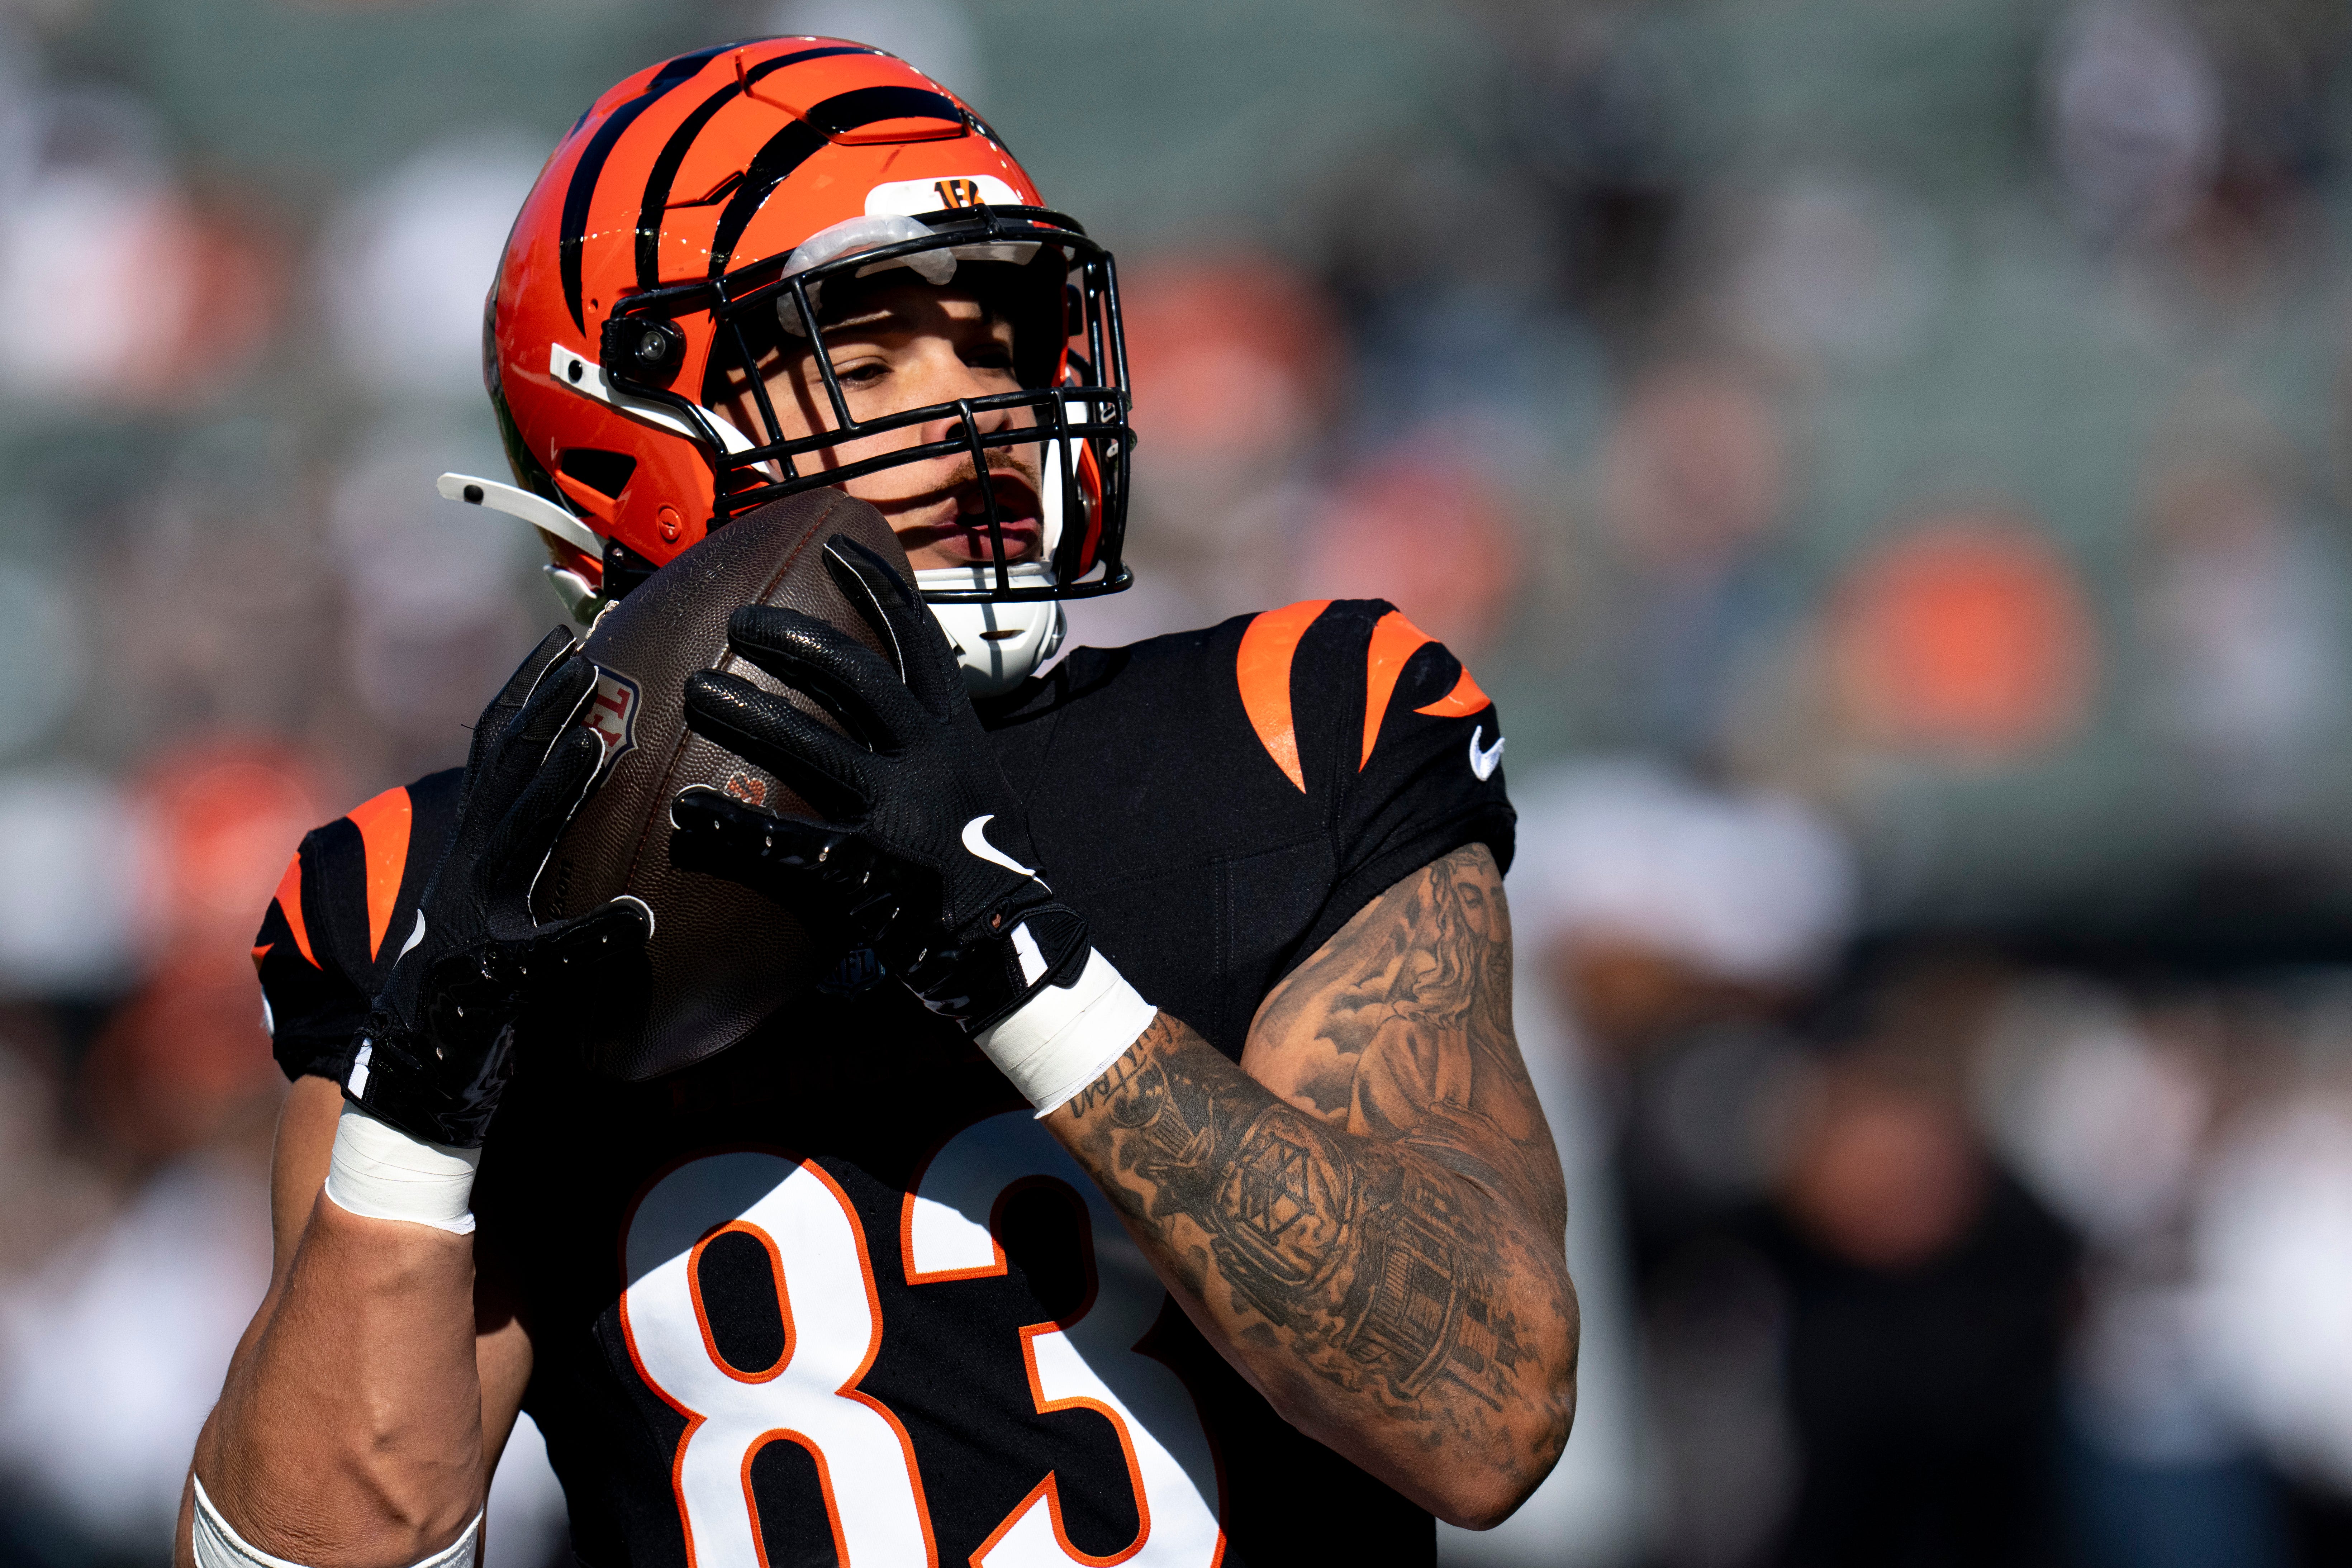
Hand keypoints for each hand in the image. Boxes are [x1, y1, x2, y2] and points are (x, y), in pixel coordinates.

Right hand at [349, 628, 650, 1146]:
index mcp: (473, 846)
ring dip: (552, 789)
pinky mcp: (490, 978)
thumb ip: (527, 855)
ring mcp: (474, 919)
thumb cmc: (469, 988)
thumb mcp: (501, 904)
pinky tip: (638, 918)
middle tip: (584, 653)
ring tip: (594, 740)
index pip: (495, 748)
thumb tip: (572, 807)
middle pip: (501, 772)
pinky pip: (545, 954)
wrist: (412, 1072)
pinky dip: (590, 935)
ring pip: (513, 840)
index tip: (564, 639)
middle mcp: (468, 869)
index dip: (526, 690)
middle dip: (542, 709)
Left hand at [674, 537, 1153, 1111]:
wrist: (1016, 942)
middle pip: (857, 675)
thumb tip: (889, 699)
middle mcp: (933, 758)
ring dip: (748, 712)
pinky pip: (791, 841)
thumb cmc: (983, 859)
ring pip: (815, 744)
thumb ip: (932, 739)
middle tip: (738, 623)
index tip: (835, 546)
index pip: (918, 639)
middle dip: (793, 640)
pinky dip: (734, 824)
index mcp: (957, 731)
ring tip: (694, 689)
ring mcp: (905, 811)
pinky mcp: (875, 869)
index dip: (877, 587)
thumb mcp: (974, 780)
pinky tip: (687, 812)